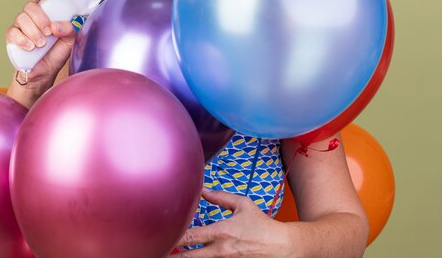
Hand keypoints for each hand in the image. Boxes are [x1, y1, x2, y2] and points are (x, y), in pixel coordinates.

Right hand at [5, 0, 76, 105]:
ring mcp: (21, 26)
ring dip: (33, 32)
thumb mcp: (69, 42)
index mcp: (47, 13)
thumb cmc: (55, 54)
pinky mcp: (12, 37)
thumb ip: (69, 30)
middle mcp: (33, 17)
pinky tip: (30, 47)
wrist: (43, 74)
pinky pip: (12, 32)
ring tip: (40, 44)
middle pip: (30, 6)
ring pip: (21, 18)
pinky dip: (22, 40)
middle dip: (40, 19)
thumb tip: (57, 26)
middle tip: (48, 32)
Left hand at [173, 189, 288, 257]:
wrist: (282, 246)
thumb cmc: (262, 224)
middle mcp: (221, 250)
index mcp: (221, 231)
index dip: (174, 237)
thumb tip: (202, 189)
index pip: (190, 236)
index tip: (162, 236)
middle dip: (172, 256)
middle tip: (159, 252)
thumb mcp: (242, 204)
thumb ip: (220, 197)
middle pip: (189, 257)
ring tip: (169, 257)